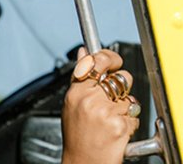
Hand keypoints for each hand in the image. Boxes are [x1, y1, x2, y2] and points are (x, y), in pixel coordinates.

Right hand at [62, 48, 139, 163]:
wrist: (82, 162)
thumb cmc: (77, 136)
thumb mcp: (72, 103)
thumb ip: (80, 78)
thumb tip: (84, 52)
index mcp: (76, 92)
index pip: (95, 62)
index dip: (108, 58)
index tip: (112, 61)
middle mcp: (88, 99)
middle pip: (120, 78)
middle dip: (121, 87)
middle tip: (112, 100)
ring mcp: (104, 111)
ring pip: (129, 98)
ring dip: (125, 109)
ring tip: (109, 121)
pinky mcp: (118, 124)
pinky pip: (134, 115)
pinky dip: (129, 123)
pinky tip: (115, 131)